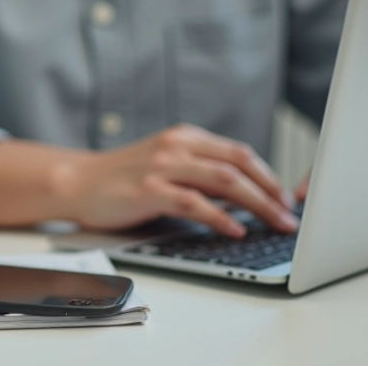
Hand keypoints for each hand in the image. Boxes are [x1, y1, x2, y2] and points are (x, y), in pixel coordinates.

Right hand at [64, 124, 298, 236]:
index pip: (239, 152)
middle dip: (270, 191)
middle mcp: (177, 145)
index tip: (287, 199)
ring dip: (256, 204)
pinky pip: (193, 203)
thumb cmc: (123, 178)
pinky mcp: (149, 189)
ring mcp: (163, 166)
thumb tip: (244, 197)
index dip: (268, 175)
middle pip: (238, 164)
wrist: (77, 181)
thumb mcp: (167, 164)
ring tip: (274, 223)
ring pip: (223, 181)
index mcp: (186, 137)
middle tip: (289, 215)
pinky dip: (219, 217)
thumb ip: (200, 174)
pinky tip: (235, 230)